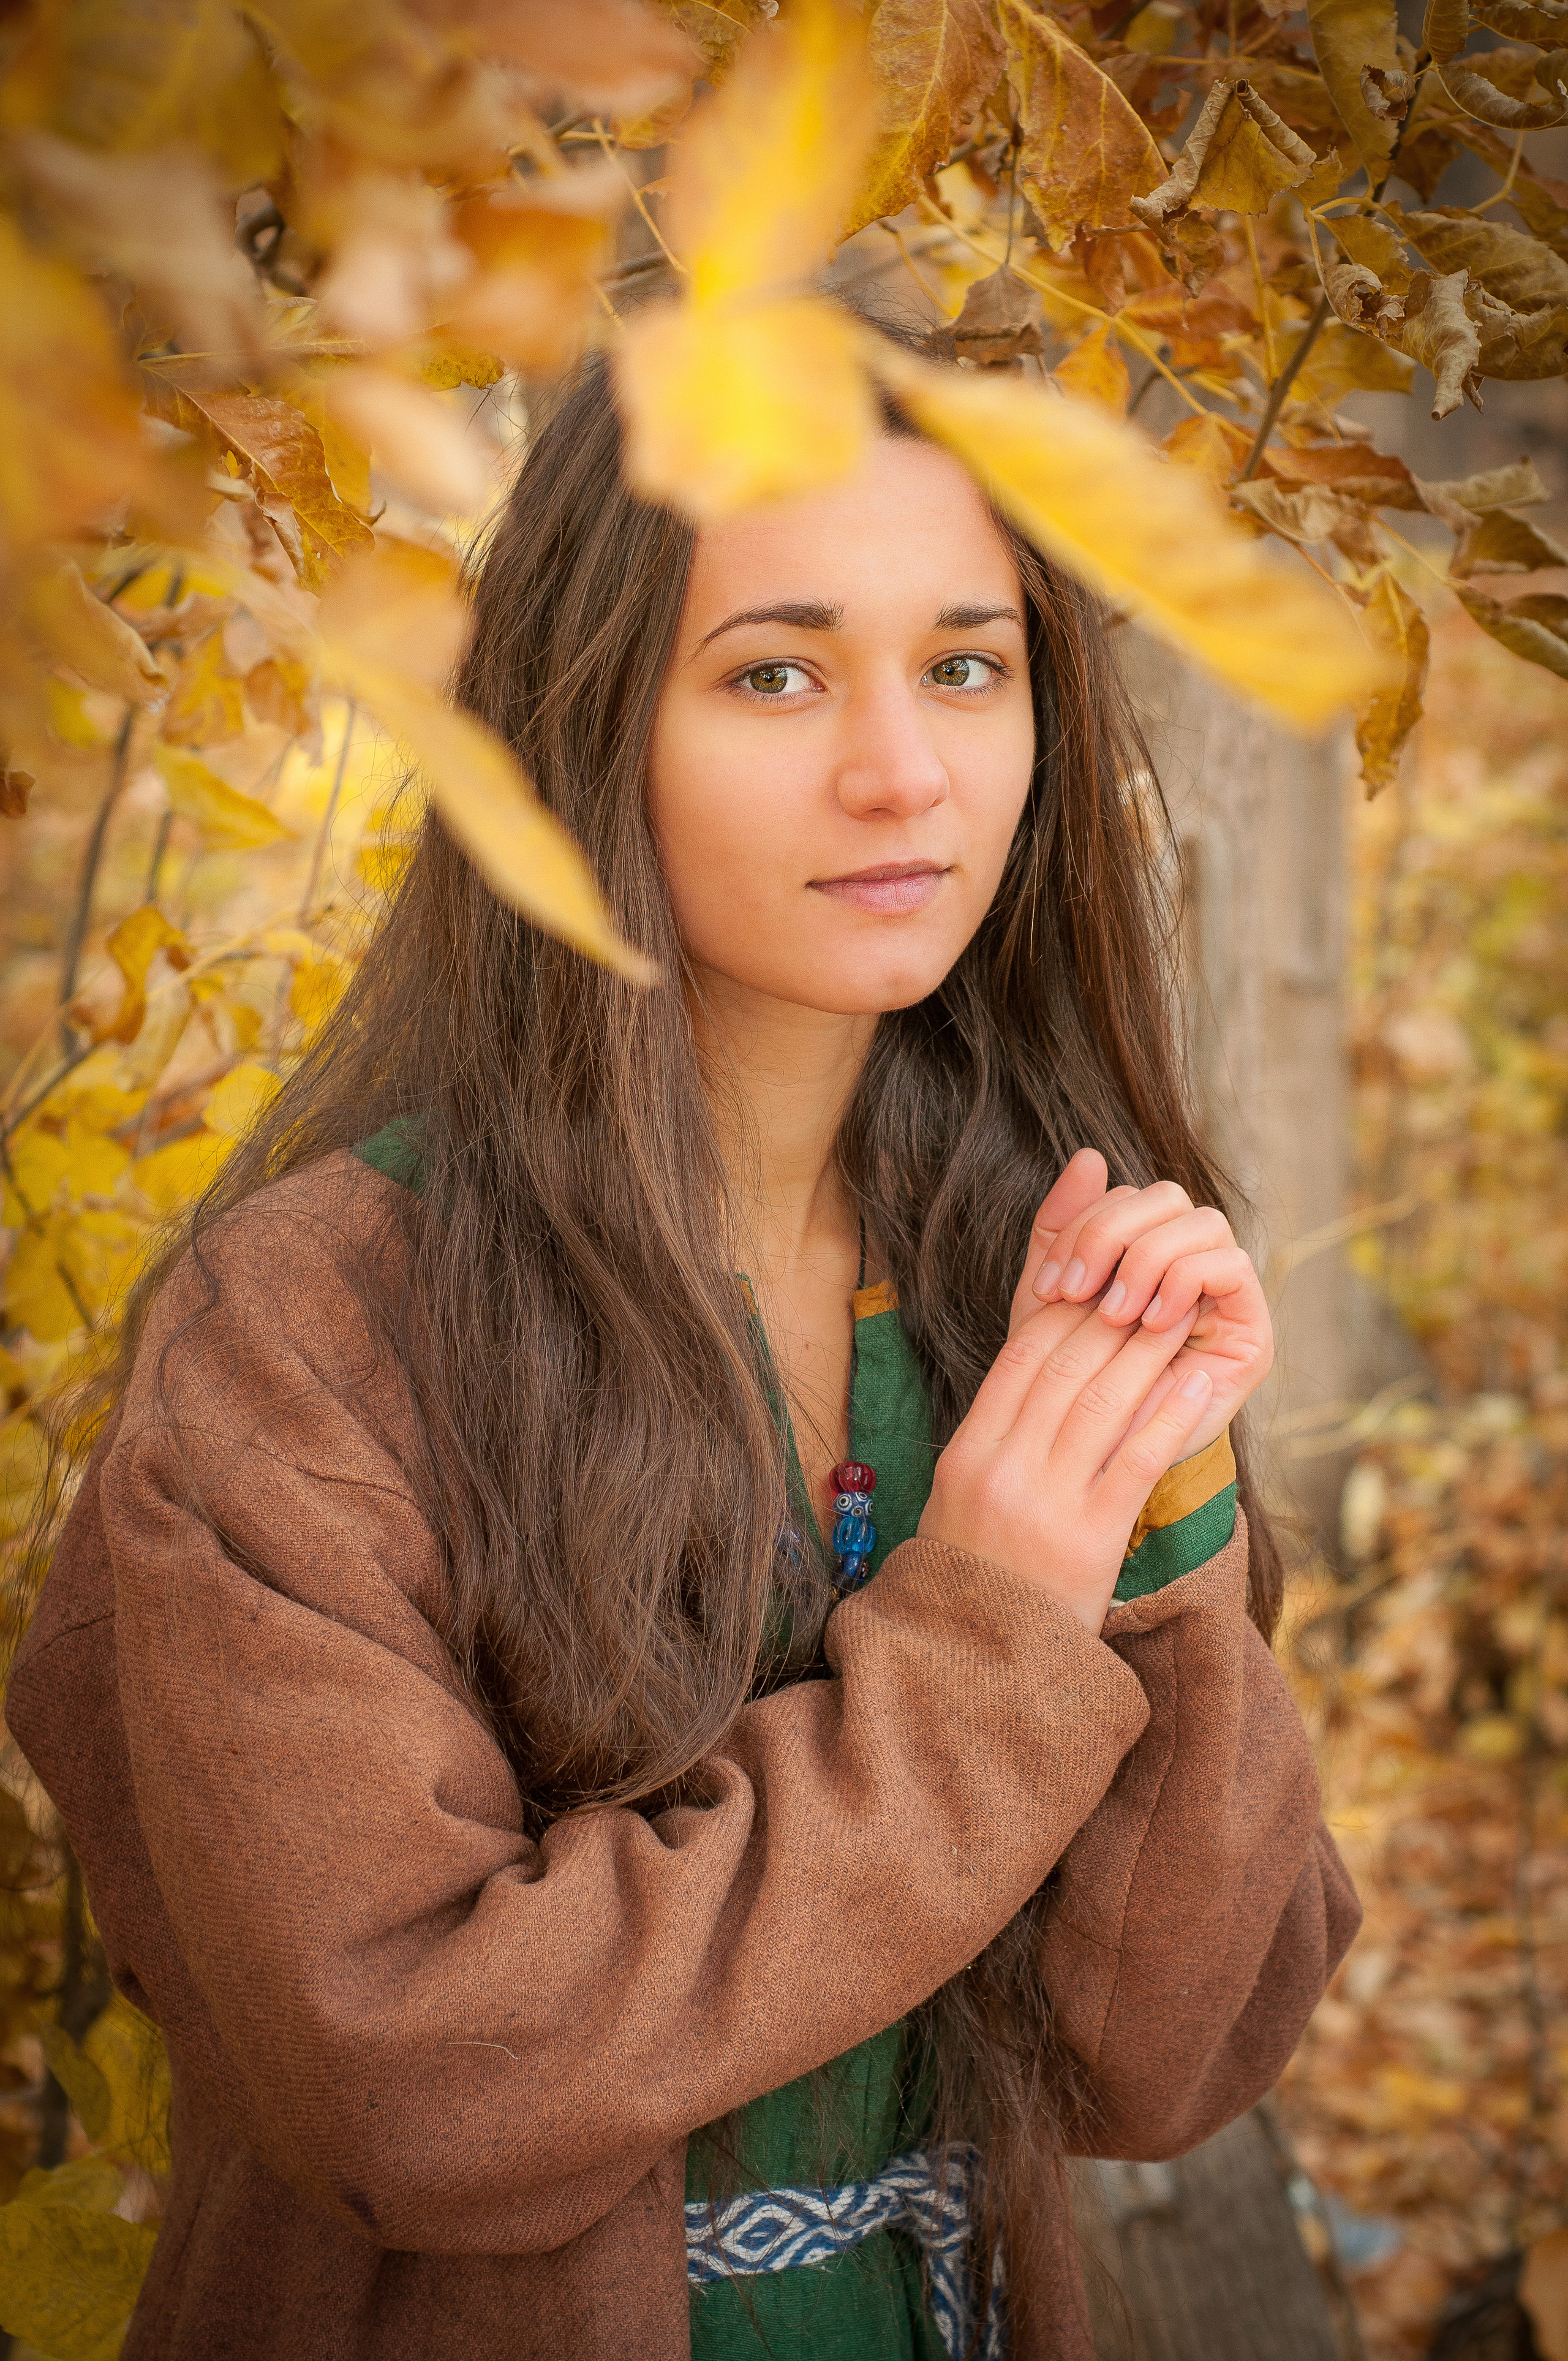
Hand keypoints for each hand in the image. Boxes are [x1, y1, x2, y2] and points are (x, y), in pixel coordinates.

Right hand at [918, 1223, 1214, 1631]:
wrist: (976, 1660)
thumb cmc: (974, 1572)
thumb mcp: (961, 1494)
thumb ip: (995, 1432)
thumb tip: (1035, 1366)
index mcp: (968, 1453)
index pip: (1021, 1358)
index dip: (1065, 1309)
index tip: (1104, 1280)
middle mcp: (1004, 1469)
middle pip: (1067, 1368)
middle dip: (1115, 1317)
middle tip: (1156, 1282)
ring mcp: (1047, 1503)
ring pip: (1105, 1401)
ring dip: (1151, 1351)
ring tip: (1184, 1316)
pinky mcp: (1093, 1538)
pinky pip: (1138, 1459)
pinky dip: (1172, 1414)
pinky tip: (1200, 1382)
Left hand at [1026, 1155, 1272, 1458]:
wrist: (1100, 1467)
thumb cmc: (1073, 1387)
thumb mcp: (1053, 1307)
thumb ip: (1062, 1233)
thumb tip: (1087, 1154)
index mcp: (1143, 1250)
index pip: (1124, 1195)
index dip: (1084, 1227)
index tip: (1049, 1287)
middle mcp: (1190, 1261)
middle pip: (1165, 1196)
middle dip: (1111, 1236)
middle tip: (1077, 1294)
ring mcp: (1225, 1292)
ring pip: (1200, 1222)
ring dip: (1147, 1261)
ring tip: (1114, 1316)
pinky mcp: (1251, 1326)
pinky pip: (1230, 1266)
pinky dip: (1184, 1283)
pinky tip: (1151, 1324)